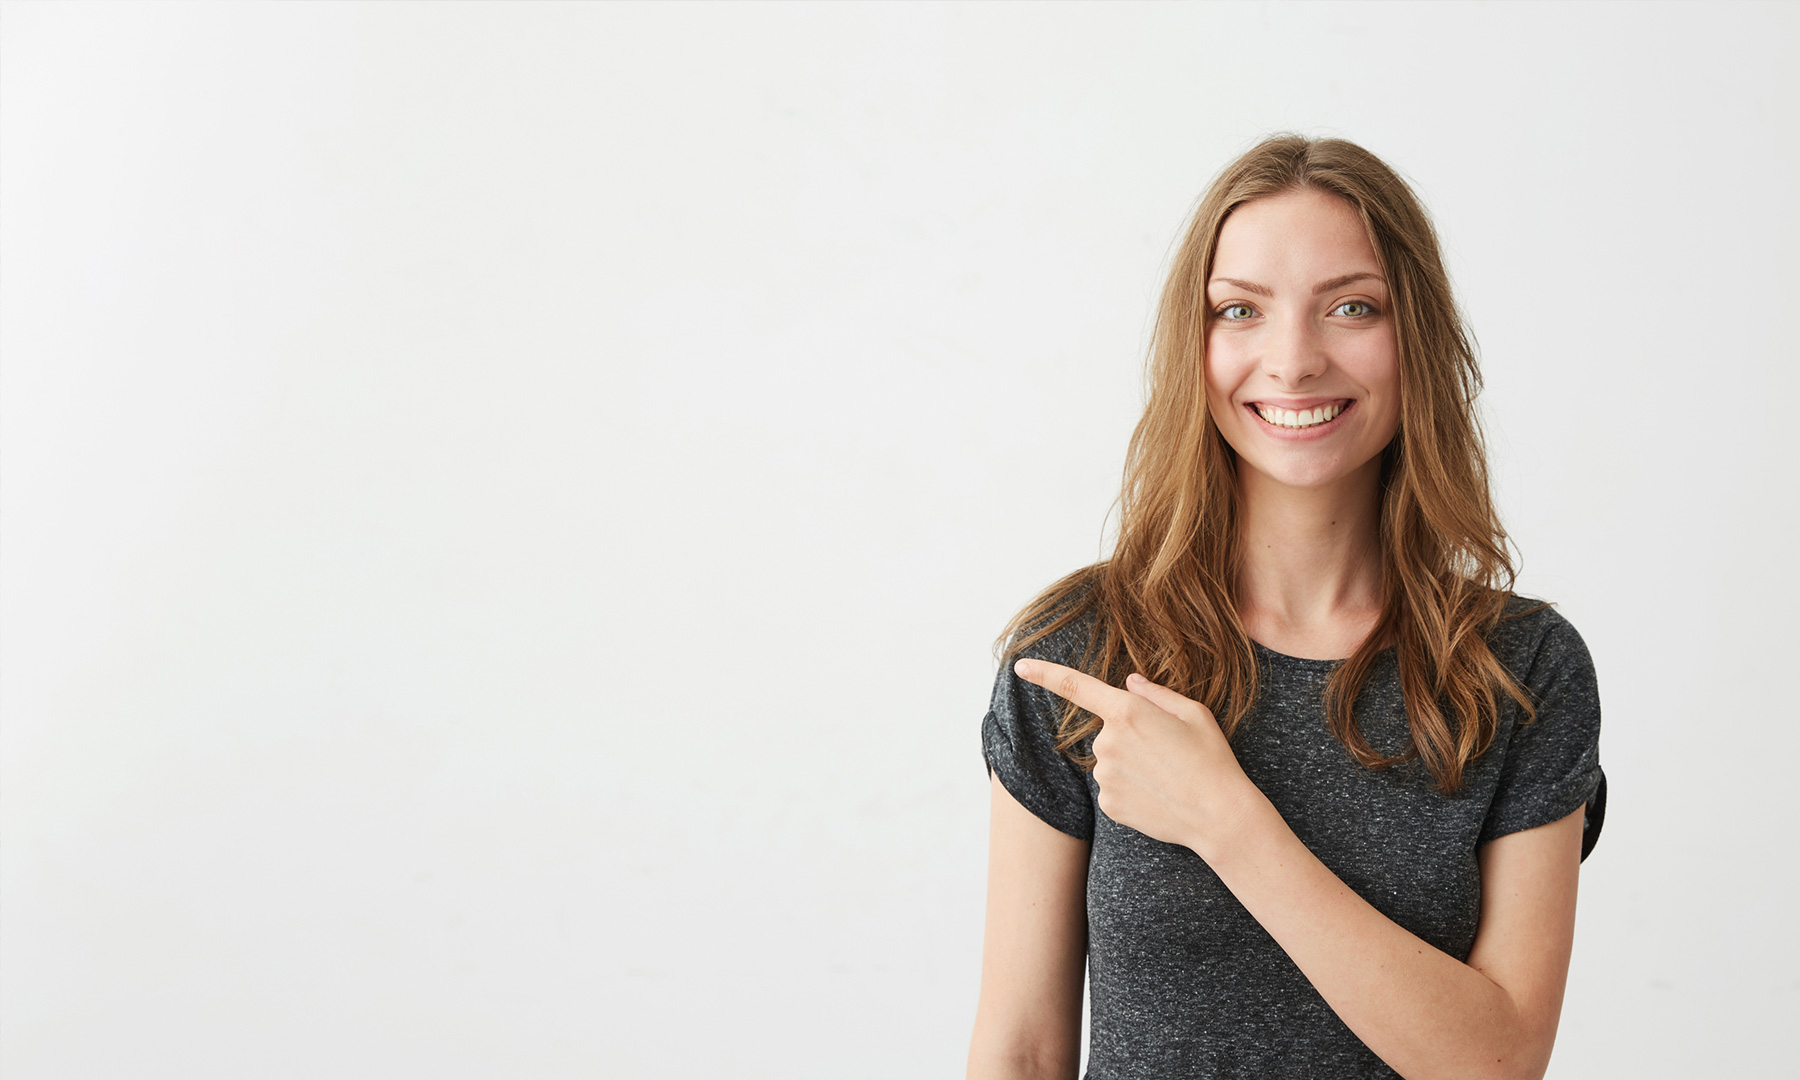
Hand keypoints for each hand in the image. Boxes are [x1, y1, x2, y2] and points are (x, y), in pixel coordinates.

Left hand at [1012, 659, 1261, 855]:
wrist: (1219, 815)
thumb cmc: (1211, 759)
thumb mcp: (1193, 713)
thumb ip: (1155, 694)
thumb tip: (1129, 683)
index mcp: (1127, 711)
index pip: (1076, 686)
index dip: (1045, 674)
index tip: (1020, 667)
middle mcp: (1108, 742)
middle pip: (1109, 733)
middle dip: (1131, 739)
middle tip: (1169, 754)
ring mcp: (1105, 776)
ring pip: (1111, 763)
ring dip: (1132, 767)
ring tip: (1167, 778)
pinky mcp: (1107, 805)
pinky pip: (1113, 789)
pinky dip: (1131, 791)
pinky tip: (1157, 797)